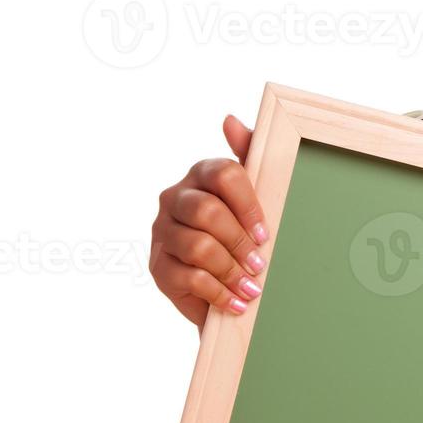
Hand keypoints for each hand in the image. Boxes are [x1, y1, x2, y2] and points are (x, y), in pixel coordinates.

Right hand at [149, 115, 267, 328]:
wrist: (226, 287)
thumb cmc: (243, 236)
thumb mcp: (255, 199)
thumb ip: (251, 157)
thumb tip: (230, 121)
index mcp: (200, 176)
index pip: (224, 173)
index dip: (248, 204)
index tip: (265, 233)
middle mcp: (175, 199)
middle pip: (207, 211)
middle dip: (239, 241)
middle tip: (260, 263)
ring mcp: (161, 232)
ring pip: (198, 246)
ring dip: (231, 271)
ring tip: (251, 287)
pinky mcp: (158, 267)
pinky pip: (189, 277)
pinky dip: (219, 293)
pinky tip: (237, 302)